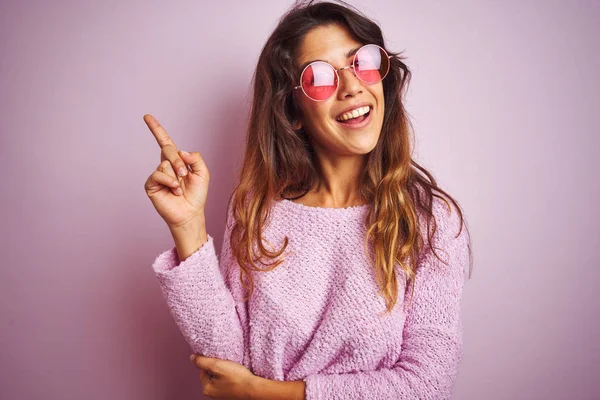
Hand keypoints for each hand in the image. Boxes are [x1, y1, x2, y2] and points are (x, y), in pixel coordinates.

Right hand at [143, 114, 209, 228]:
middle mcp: (165, 165)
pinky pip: (158, 173)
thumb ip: (195, 157)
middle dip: (179, 162)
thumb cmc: (196, 195)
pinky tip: (174, 190)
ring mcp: (157, 174)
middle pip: (169, 149)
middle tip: (184, 175)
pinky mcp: (151, 184)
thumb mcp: (203, 173)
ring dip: (176, 175)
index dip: (156, 129)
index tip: (147, 116)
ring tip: (180, 187)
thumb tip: (181, 151)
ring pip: (165, 163)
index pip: (165, 141)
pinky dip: (168, 181)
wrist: (190, 213)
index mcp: (177, 160)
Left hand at [190, 354, 256, 399]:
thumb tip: (192, 357)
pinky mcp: (230, 391)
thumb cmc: (237, 378)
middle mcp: (212, 393)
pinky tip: (235, 372)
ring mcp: (221, 393)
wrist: (253, 388)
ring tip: (231, 367)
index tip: (220, 360)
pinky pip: (226, 379)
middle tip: (226, 363)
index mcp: (206, 388)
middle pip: (210, 372)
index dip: (211, 362)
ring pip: (219, 375)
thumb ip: (202, 361)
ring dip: (224, 369)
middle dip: (218, 366)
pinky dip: (230, 374)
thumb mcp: (217, 366)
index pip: (203, 369)